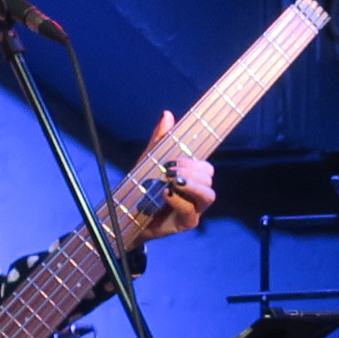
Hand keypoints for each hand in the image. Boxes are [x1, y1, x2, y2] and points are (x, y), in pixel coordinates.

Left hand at [139, 116, 215, 239]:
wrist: (128, 215)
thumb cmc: (143, 188)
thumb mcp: (149, 161)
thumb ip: (160, 140)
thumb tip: (167, 115)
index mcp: (191, 178)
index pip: (206, 167)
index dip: (195, 162)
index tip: (174, 159)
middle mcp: (196, 193)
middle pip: (209, 178)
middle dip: (192, 171)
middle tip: (169, 170)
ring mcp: (194, 209)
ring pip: (208, 195)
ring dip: (191, 184)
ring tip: (170, 181)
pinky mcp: (186, 222)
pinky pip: (192, 211)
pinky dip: (179, 200)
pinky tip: (165, 194)